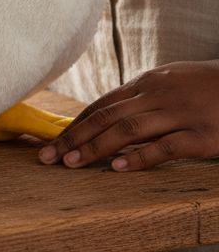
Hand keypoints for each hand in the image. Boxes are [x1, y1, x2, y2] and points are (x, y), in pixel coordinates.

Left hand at [39, 60, 218, 170]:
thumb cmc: (208, 87)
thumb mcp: (171, 83)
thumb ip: (141, 97)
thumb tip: (105, 115)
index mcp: (148, 83)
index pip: (101, 105)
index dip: (74, 125)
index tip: (52, 143)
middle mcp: (158, 95)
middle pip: (106, 117)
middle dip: (74, 138)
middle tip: (49, 158)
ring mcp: (180, 114)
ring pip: (128, 131)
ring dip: (96, 148)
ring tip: (72, 164)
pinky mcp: (202, 136)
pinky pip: (165, 147)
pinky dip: (139, 158)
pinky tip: (117, 169)